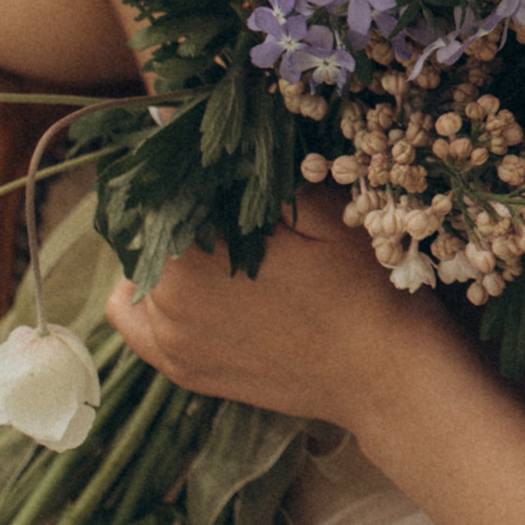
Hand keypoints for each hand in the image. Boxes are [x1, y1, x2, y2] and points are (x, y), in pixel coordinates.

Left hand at [106, 190, 473, 448]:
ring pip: (142, 275)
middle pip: (150, 235)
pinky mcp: (187, 372)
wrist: (387, 375)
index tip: (220, 161)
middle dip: (181, 212)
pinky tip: (183, 283)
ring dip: (170, 253)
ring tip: (216, 242)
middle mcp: (169, 305)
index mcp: (194, 260)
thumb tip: (223, 148)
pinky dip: (148, 298)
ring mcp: (173, 345)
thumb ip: (265, 181)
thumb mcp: (325, 216)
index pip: (162, 195)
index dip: (190, 171)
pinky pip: (137, 326)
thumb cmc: (363, 290)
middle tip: (227, 199)